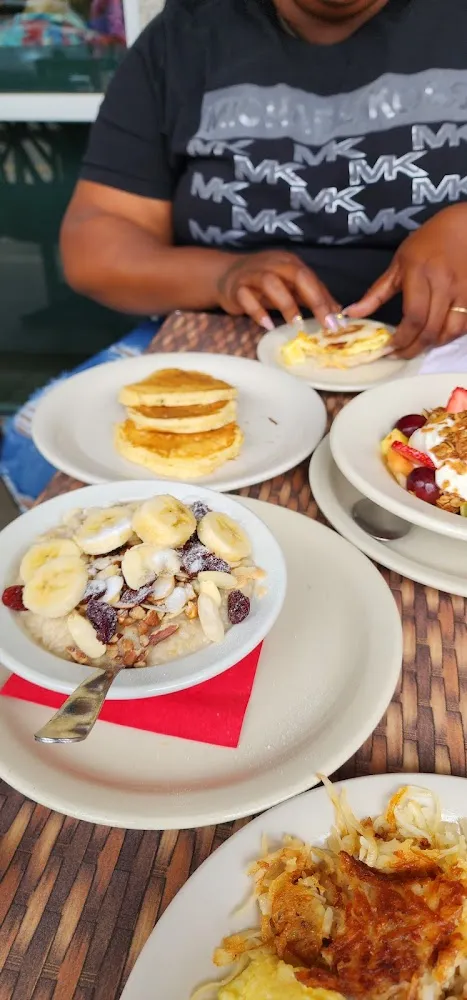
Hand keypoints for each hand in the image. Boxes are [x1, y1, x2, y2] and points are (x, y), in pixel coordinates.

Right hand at [216, 250, 339, 329]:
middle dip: (313, 300)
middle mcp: (273, 264)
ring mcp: (253, 275)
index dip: (325, 300)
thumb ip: (311, 296)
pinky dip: (258, 312)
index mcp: (289, 263)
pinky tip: (268, 325)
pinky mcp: (236, 288)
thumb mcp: (289, 287)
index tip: (336, 322)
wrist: (225, 275)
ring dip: (286, 305)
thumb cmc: (263, 284)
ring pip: (271, 284)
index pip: (311, 279)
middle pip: (297, 276)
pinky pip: (246, 298)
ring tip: (296, 324)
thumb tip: (336, 312)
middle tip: (323, 323)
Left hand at [346, 205, 466, 357]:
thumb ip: (376, 293)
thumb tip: (351, 314)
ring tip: (417, 346)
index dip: (401, 339)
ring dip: (432, 345)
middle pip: (431, 330)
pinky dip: (449, 336)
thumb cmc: (428, 243)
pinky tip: (436, 336)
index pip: (413, 318)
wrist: (465, 226)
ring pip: (449, 332)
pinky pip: (463, 326)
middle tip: (399, 354)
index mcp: (420, 274)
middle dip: (413, 349)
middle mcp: (444, 284)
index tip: (388, 348)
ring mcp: (463, 291)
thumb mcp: (398, 263)